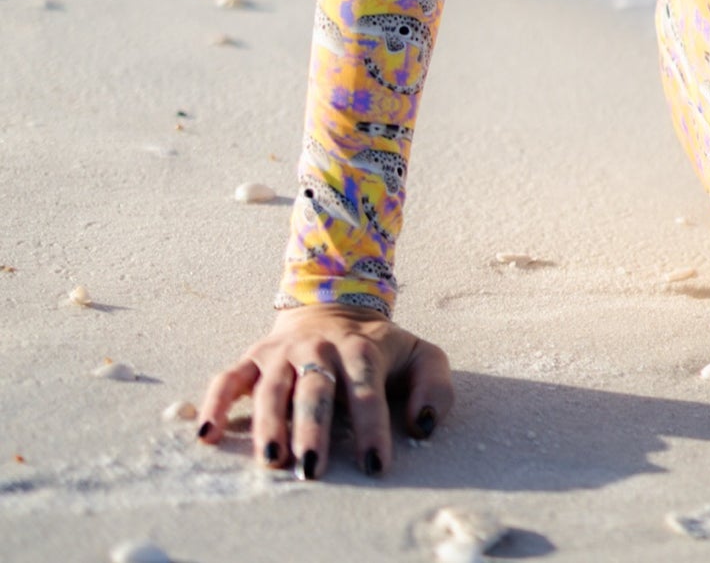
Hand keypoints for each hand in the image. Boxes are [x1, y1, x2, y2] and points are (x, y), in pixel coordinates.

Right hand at [198, 306, 453, 479]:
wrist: (333, 307)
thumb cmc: (379, 349)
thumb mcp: (420, 356)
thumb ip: (435, 386)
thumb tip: (422, 425)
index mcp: (362, 350)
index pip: (368, 392)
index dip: (373, 429)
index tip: (375, 466)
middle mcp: (320, 350)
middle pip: (316, 389)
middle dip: (314, 428)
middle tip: (312, 468)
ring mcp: (283, 354)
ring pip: (273, 387)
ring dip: (269, 422)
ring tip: (271, 458)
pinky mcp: (253, 358)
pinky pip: (228, 379)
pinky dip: (215, 403)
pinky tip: (208, 434)